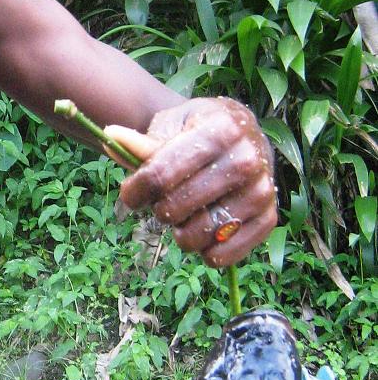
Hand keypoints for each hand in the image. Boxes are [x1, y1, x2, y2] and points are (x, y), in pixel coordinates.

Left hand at [104, 97, 276, 267]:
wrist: (237, 134)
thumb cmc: (196, 131)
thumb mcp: (170, 126)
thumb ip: (142, 142)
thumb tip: (110, 136)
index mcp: (221, 128)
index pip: (163, 173)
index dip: (136, 190)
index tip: (129, 195)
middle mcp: (249, 158)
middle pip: (177, 206)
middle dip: (158, 210)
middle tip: (161, 203)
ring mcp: (263, 190)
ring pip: (201, 233)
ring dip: (180, 233)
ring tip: (182, 217)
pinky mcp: (270, 218)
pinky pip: (227, 253)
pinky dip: (207, 253)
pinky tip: (202, 238)